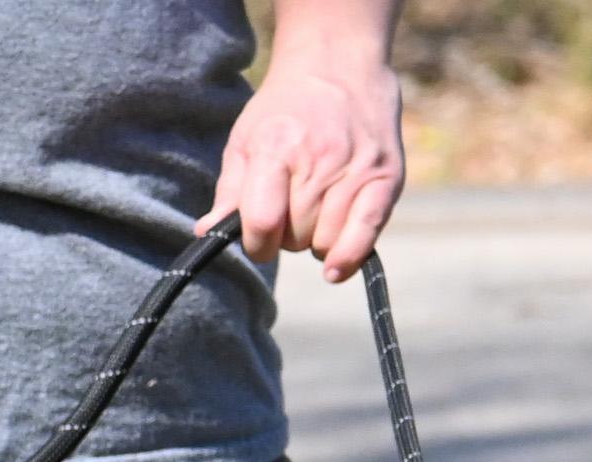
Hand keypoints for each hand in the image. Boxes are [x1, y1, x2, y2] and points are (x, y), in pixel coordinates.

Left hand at [200, 35, 404, 283]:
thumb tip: (207, 232)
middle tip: (293, 207)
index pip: (262, 223)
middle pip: (294, 239)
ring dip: (317, 241)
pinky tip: (335, 265)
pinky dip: (347, 258)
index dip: (256, 244)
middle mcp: (317, 160)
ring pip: (324, 244)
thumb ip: (230, 190)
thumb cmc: (286, 111)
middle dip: (288, 236)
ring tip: (318, 210)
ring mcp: (353, 171)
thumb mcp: (247, 139)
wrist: (340, 66)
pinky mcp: (385, 180)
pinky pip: (364, 237)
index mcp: (275, 148)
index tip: (259, 238)